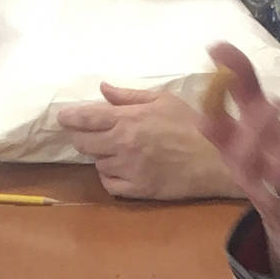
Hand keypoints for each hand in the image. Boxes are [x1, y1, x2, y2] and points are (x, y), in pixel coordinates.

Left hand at [56, 83, 239, 200]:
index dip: (69, 117)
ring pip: (96, 163)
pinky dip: (110, 176)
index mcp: (128, 119)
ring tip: (119, 151)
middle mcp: (122, 144)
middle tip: (93, 134)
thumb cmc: (193, 125)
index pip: (85, 118)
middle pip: (83, 143)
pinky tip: (122, 169)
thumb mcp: (164, 100)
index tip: (63, 117)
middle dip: (83, 137)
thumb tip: (103, 88)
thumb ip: (130, 95)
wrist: (215, 161)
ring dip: (102, 156)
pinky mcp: (135, 190)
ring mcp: (127, 169)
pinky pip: (108, 184)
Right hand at [197, 42, 279, 272]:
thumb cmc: (275, 170)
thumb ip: (243, 92)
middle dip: (256, 129)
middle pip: (244, 159)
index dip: (215, 107)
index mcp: (236, 157)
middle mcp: (252, 178)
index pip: (217, 133)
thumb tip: (220, 48)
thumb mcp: (260, 133)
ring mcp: (279, 198)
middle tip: (274, 101)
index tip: (221, 80)